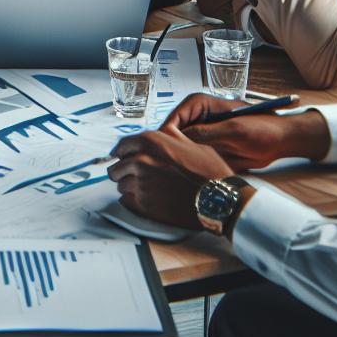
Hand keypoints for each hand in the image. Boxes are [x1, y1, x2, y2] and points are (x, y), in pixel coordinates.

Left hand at [108, 127, 233, 228]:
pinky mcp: (144, 204)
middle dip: (124, 171)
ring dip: (129, 187)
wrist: (219, 198)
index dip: (123, 153)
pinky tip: (145, 200)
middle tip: (134, 176)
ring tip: (144, 189)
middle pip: (117, 167)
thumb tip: (163, 132)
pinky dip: (132, 200)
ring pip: (120, 185)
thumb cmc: (209, 170)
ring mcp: (141, 183)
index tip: (123, 158)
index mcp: (150, 141)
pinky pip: (126, 201)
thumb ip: (170, 137)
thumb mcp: (191, 143)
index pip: (121, 146)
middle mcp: (141, 160)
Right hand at [160, 92, 331, 170]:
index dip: (167, 134)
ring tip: (180, 172)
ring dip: (179, 158)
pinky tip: (192, 175)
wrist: (280, 141)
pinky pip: (192, 156)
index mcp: (200, 104)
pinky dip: (190, 165)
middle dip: (170, 148)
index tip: (166, 152)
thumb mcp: (234, 130)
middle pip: (173, 132)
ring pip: (179, 146)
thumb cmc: (262, 127)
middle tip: (171, 166)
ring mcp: (201, 133)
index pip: (174, 117)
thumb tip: (181, 138)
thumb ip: (207, 133)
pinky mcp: (207, 147)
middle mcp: (197, 117)